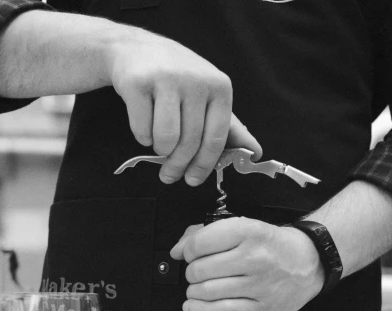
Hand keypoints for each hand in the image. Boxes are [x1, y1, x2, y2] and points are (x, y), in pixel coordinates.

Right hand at [109, 31, 261, 184]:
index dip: (204, 166)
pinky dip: (142, 136)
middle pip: (190, 143)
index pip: (216, 138)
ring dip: (160, 150)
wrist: (136, 49)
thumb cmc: (177, 79)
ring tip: (158, 143)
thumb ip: (230, 128)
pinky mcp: (138, 83)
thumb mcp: (208, 97)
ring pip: (166, 140)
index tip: (193, 180)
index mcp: (219, 87)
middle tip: (169, 176)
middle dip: (178, 166)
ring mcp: (167, 79)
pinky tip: (144, 124)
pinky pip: (142, 129)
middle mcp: (196, 81)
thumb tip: (255, 153)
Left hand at [170, 219, 324, 310]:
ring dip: (194, 291)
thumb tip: (177, 250)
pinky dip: (199, 310)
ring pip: (207, 292)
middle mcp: (254, 258)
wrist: (309, 262)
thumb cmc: (272, 245)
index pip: (199, 244)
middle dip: (191, 273)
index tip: (189, 254)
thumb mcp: (244, 227)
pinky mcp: (261, 309)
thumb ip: (207, 234)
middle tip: (197, 272)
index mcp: (249, 232)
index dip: (187, 251)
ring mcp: (259, 286)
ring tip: (198, 287)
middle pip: (199, 270)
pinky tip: (193, 305)